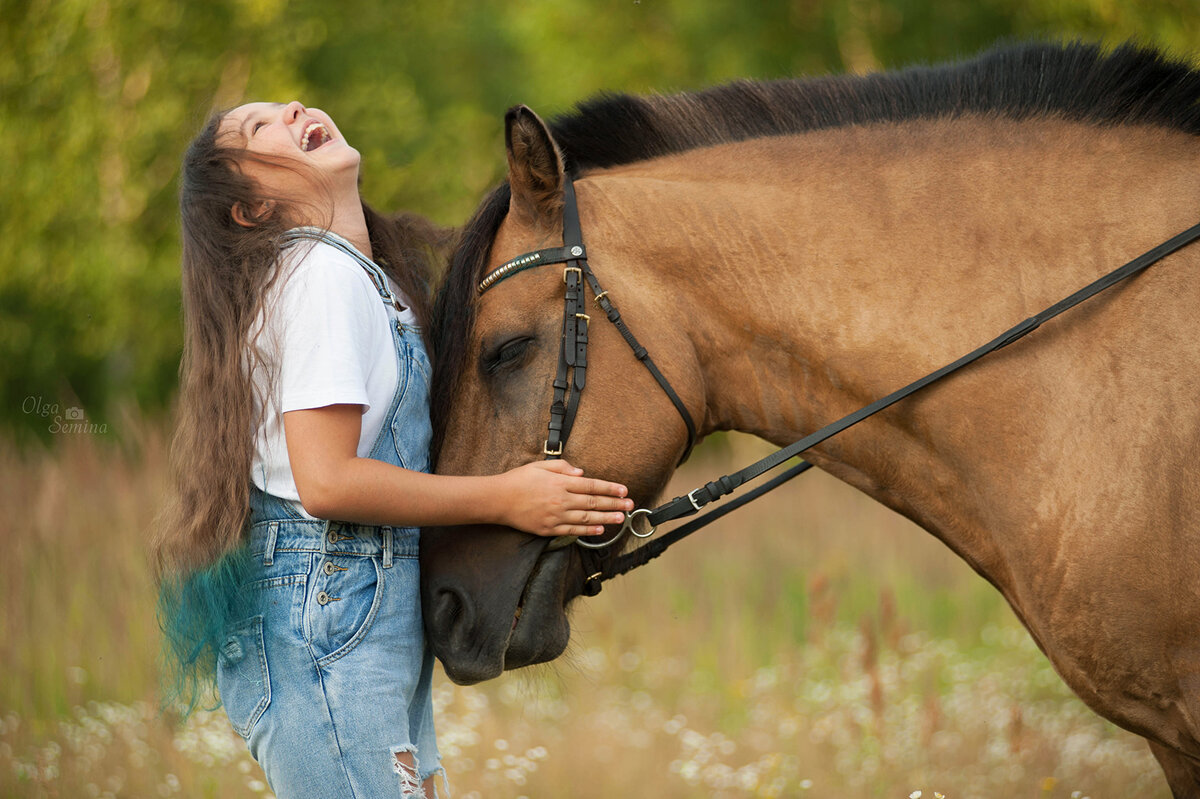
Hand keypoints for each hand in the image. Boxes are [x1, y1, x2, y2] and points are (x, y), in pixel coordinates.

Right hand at [497, 460, 633, 536]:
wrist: (498, 500)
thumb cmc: (519, 480)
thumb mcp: (540, 465)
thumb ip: (563, 467)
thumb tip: (582, 473)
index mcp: (560, 482)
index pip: (591, 485)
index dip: (609, 488)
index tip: (623, 490)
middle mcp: (561, 499)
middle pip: (593, 503)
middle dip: (614, 503)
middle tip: (630, 505)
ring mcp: (556, 516)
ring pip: (586, 518)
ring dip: (606, 518)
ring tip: (621, 518)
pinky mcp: (549, 529)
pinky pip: (572, 531)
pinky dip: (588, 531)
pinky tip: (600, 530)